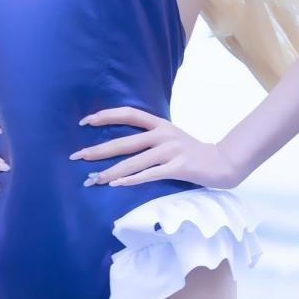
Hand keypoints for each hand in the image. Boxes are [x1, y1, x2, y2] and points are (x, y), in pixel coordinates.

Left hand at [69, 106, 241, 189]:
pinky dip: (132, 180)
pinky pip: (150, 174)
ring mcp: (171, 151)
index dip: (106, 116)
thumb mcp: (170, 137)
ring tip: (93, 179)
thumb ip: (149, 137)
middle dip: (98, 150)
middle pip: (125, 141)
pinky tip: (116, 184)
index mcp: (160, 124)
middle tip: (77, 156)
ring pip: (134, 162)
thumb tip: (120, 144)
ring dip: (110, 172)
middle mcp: (163, 134)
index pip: (129, 114)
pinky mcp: (178, 167)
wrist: (222, 163)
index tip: (84, 122)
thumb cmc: (191, 153)